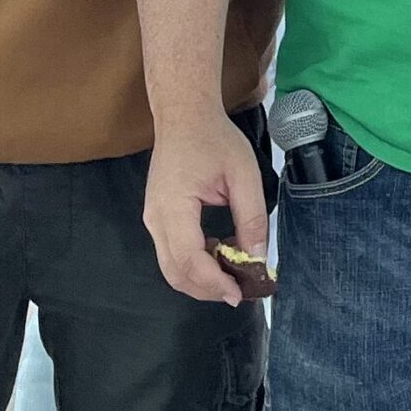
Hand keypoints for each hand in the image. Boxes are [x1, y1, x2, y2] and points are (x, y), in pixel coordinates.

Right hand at [142, 113, 268, 305]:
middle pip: (176, 273)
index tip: (240, 293)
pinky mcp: (157, 219)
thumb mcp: (244, 174)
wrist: (185, 117)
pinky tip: (221, 253)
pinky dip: (195, 264)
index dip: (214, 282)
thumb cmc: (215, 139)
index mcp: (174, 206)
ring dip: (201, 280)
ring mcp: (152, 220)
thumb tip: (257, 258)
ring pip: (171, 268)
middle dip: (208, 289)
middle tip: (241, 290)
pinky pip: (172, 253)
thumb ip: (251, 217)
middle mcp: (155, 219)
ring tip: (234, 274)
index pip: (189, 259)